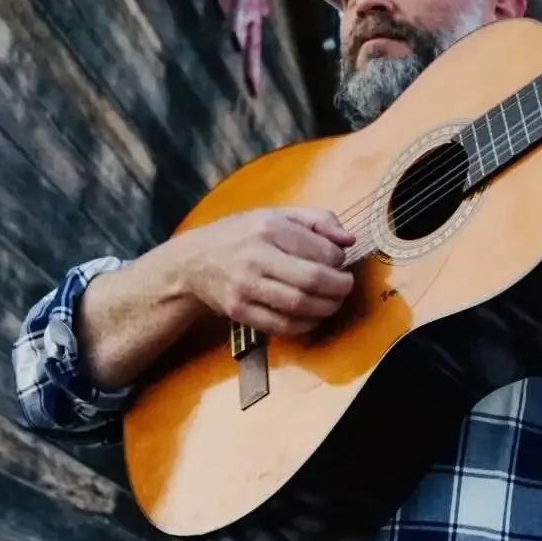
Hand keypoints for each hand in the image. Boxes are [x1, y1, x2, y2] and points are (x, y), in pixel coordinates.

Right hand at [172, 207, 355, 337]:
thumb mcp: (277, 215)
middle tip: (345, 286)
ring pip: (299, 305)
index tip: (340, 262)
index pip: (321, 250)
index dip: (340, 260)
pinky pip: (281, 325)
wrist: (193, 262)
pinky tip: (311, 316)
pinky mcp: (238, 310)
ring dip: (326, 308)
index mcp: (269, 228)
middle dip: (339, 288)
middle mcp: (256, 256)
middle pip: (312, 280)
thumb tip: (348, 240)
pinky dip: (304, 325)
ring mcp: (245, 286)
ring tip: (332, 302)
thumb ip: (317, 220)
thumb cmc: (242, 236)